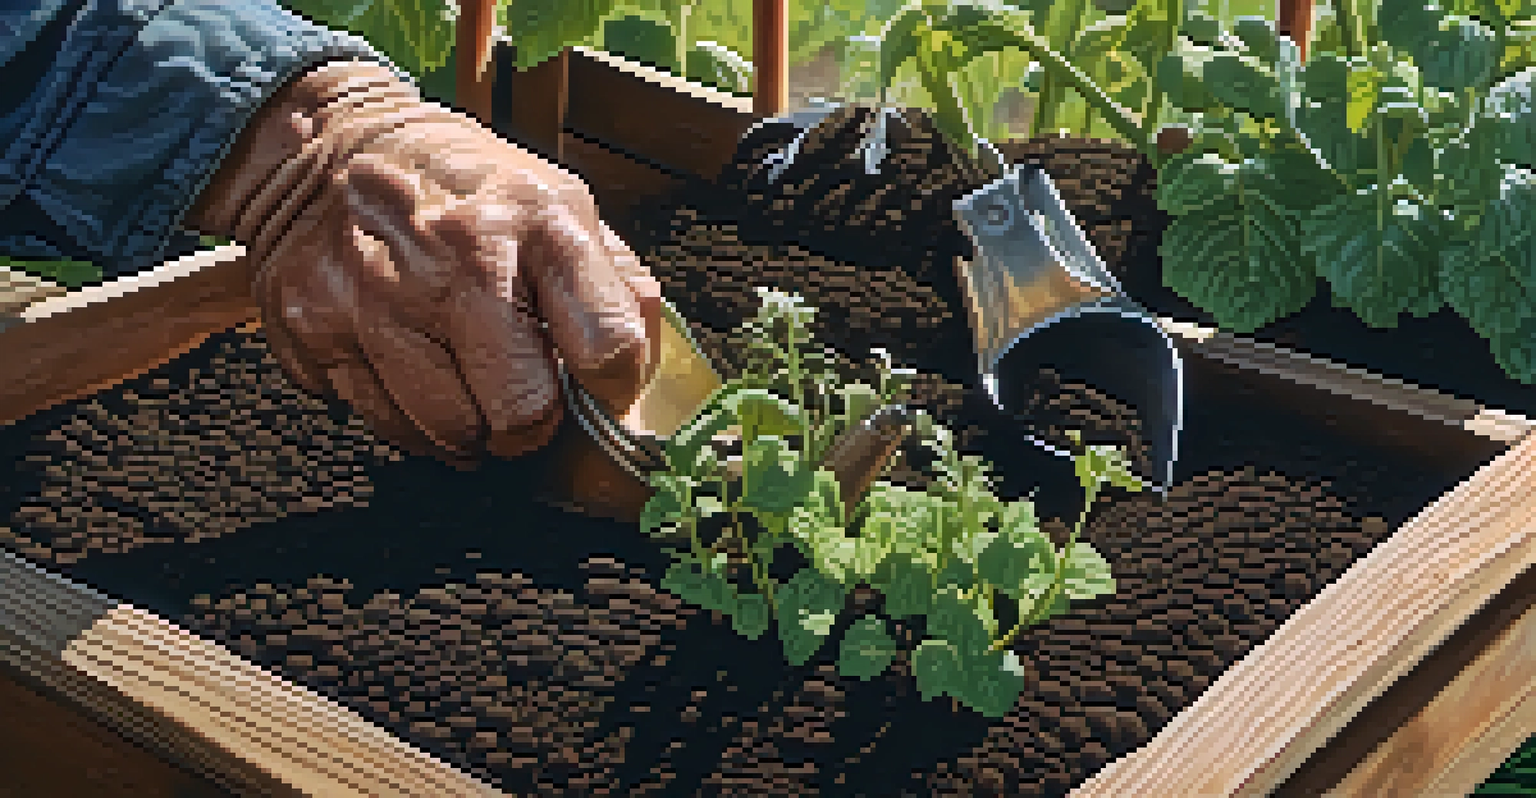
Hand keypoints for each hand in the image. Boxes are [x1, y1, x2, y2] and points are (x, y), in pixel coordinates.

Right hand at [187, 62, 660, 465]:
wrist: (328, 150)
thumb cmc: (463, 190)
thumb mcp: (558, 204)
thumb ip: (614, 284)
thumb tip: (640, 374)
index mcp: (534, 221)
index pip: (609, 345)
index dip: (612, 384)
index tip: (594, 382)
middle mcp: (455, 259)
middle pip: (522, 414)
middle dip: (529, 425)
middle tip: (519, 402)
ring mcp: (377, 300)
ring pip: (450, 434)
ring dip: (467, 430)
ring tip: (462, 383)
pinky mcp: (317, 333)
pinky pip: (385, 426)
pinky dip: (408, 419)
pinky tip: (411, 372)